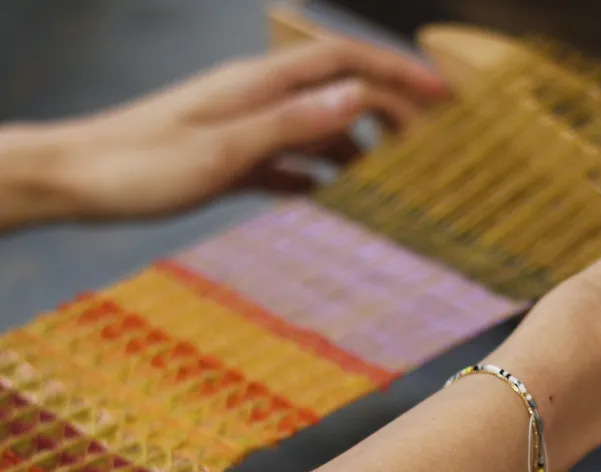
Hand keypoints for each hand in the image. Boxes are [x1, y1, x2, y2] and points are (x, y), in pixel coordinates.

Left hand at [34, 37, 448, 218]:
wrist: (75, 180)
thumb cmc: (137, 164)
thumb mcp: (220, 149)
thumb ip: (289, 124)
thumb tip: (355, 99)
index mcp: (258, 85)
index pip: (343, 62)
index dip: (396, 71)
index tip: (441, 93)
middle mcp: (257, 99)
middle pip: (339, 92)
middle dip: (389, 112)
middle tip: (429, 146)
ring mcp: (245, 127)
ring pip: (317, 129)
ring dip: (357, 148)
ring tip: (391, 179)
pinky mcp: (232, 158)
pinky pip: (289, 162)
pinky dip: (317, 175)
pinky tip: (332, 195)